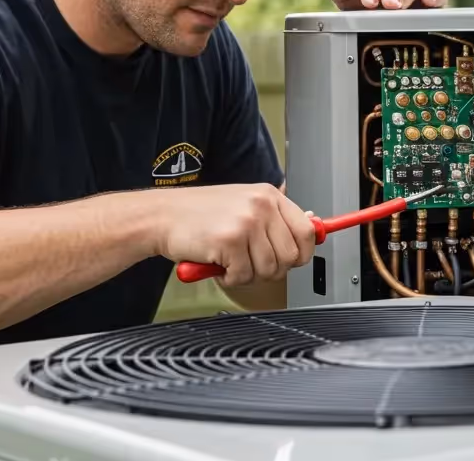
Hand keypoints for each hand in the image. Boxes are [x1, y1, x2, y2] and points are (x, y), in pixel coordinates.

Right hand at [156, 184, 316, 286]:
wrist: (160, 216)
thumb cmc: (198, 213)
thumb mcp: (243, 205)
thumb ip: (275, 218)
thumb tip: (313, 228)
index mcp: (268, 195)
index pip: (307, 231)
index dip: (301, 253)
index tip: (291, 259)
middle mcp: (261, 206)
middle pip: (291, 256)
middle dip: (272, 268)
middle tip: (250, 263)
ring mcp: (247, 222)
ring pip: (270, 269)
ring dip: (248, 274)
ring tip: (231, 261)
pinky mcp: (230, 241)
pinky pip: (244, 276)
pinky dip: (230, 278)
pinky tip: (218, 264)